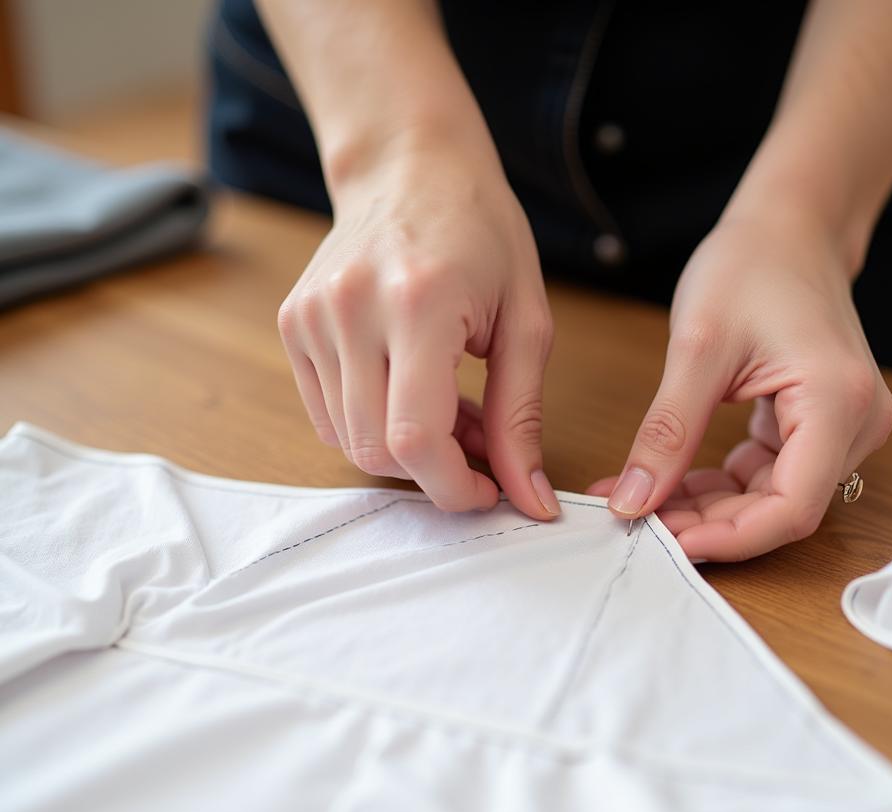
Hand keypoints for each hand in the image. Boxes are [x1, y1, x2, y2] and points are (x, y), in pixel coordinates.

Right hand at [277, 141, 559, 519]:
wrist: (410, 165)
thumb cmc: (481, 233)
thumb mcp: (526, 322)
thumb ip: (523, 417)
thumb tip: (530, 499)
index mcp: (419, 303)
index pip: (415, 439)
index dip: (452, 488)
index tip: (486, 492)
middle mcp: (351, 309)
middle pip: (375, 450)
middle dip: (431, 472)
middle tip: (475, 444)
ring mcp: (312, 316)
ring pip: (348, 440)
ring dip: (403, 448)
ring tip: (447, 407)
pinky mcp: (293, 323)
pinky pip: (328, 415)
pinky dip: (372, 423)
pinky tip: (408, 391)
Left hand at [587, 209, 891, 560]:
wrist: (788, 228)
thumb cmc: (751, 265)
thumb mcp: (698, 349)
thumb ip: (667, 431)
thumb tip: (632, 500)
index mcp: (837, 403)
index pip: (792, 508)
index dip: (729, 538)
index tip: (666, 542)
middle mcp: (855, 425)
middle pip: (781, 510)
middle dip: (707, 523)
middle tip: (637, 520)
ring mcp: (840, 428)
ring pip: (769, 499)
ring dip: (706, 508)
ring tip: (640, 500)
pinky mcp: (816, 426)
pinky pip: (765, 476)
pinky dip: (716, 485)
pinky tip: (667, 482)